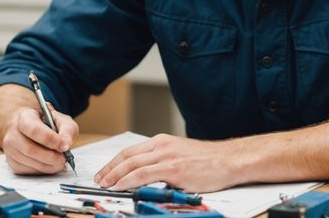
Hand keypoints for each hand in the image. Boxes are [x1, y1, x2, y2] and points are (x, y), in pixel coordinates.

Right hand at [1, 104, 78, 174]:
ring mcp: (10, 148)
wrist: (31, 128)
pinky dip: (43, 171)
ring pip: (30, 163)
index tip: (65, 146)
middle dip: (51, 157)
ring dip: (49, 166)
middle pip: (31, 149)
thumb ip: (67, 129)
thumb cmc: (47, 124)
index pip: (34, 130)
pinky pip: (28, 171)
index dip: (50, 140)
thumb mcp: (61, 120)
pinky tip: (49, 165)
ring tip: (59, 162)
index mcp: (25, 116)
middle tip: (64, 158)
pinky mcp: (12, 162)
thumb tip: (66, 144)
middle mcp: (13, 132)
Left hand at [93, 133, 240, 192]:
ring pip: (132, 165)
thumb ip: (163, 160)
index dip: (114, 162)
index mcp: (161, 142)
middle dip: (109, 169)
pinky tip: (121, 186)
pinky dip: (129, 180)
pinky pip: (144, 174)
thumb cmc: (209, 160)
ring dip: (114, 176)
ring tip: (104, 184)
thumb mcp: (180, 154)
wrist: (230, 159)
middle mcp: (161, 146)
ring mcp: (167, 157)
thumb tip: (147, 173)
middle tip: (98, 179)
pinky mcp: (174, 169)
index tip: (105, 171)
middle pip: (127, 157)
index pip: (130, 151)